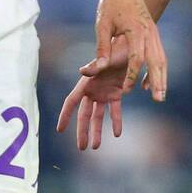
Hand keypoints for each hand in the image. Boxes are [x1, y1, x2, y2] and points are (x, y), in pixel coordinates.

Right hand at [55, 34, 132, 149]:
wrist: (131, 44)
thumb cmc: (117, 49)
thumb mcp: (105, 57)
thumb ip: (94, 66)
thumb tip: (82, 71)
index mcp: (87, 82)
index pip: (72, 101)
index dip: (65, 115)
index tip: (60, 129)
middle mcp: (93, 89)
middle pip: (84, 114)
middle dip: (82, 131)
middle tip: (82, 148)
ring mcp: (104, 92)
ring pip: (98, 115)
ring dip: (97, 130)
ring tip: (95, 147)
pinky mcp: (117, 93)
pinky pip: (115, 111)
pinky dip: (116, 122)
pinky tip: (117, 134)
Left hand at [89, 0, 166, 99]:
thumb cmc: (111, 4)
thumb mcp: (102, 24)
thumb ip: (102, 47)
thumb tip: (98, 69)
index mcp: (136, 30)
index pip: (137, 57)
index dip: (132, 75)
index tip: (126, 89)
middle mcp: (149, 32)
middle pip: (156, 60)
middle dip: (158, 81)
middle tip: (158, 99)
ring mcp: (154, 33)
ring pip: (162, 58)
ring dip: (162, 77)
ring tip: (160, 95)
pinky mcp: (154, 34)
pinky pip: (160, 54)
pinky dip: (158, 69)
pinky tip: (151, 83)